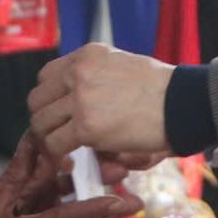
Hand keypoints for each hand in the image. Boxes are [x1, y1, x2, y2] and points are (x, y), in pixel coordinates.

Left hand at [28, 44, 172, 158]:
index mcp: (88, 55)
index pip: (47, 75)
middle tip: (58, 134)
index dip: (50, 98)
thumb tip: (77, 101)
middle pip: (37, 99)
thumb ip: (97, 77)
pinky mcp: (85, 126)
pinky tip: (70, 161)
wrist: (180, 103)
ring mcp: (80, 99)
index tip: (59, 113)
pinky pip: (54, 145)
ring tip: (64, 150)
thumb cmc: (161, 89)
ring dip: (49, 139)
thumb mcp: (123, 66)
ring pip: (40, 123)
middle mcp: (79, 72)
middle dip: (44, 120)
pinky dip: (58, 157)